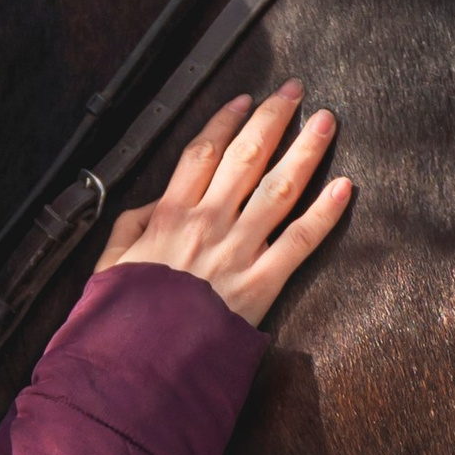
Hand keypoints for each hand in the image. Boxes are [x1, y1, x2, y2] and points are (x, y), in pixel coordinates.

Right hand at [93, 83, 350, 326]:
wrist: (141, 362)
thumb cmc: (124, 316)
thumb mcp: (109, 263)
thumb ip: (129, 226)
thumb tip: (152, 203)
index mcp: (169, 215)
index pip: (203, 153)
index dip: (226, 121)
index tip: (245, 99)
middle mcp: (208, 223)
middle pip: (247, 157)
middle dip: (273, 119)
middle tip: (296, 92)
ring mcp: (238, 250)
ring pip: (279, 188)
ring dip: (306, 151)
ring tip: (326, 122)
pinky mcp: (262, 283)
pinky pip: (300, 240)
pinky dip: (325, 213)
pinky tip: (345, 187)